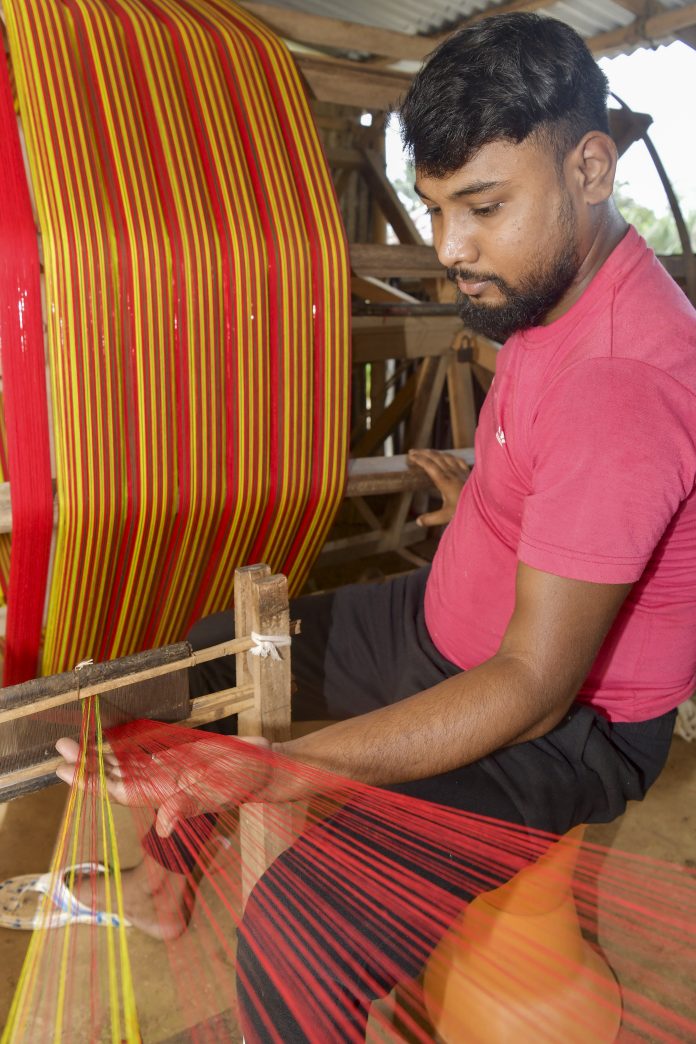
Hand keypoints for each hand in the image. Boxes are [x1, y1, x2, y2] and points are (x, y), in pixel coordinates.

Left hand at [56, 733, 270, 836]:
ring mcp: (167, 770)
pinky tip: (112, 734)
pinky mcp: (176, 756)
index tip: (65, 769)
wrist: (262, 769)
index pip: (117, 790)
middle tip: (60, 746)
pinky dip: (126, 743)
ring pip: (125, 763)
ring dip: (101, 753)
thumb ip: (188, 807)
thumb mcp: (216, 792)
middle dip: (86, 763)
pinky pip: (144, 752)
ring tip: (77, 739)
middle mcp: (160, 784)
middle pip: (114, 775)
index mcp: (164, 794)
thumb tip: (164, 826)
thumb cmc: (240, 781)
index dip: (90, 782)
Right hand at [407, 449, 469, 526]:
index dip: (419, 459)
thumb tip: (418, 521)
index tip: (410, 456)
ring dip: (434, 453)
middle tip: (412, 452)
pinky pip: (457, 459)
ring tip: (426, 452)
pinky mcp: (468, 473)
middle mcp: (452, 473)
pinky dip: (448, 456)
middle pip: (436, 457)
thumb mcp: (446, 517)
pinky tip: (447, 457)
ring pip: (446, 456)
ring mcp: (461, 472)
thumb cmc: (467, 510)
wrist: (488, 504)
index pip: (429, 465)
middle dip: (423, 453)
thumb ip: (431, 519)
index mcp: (444, 481)